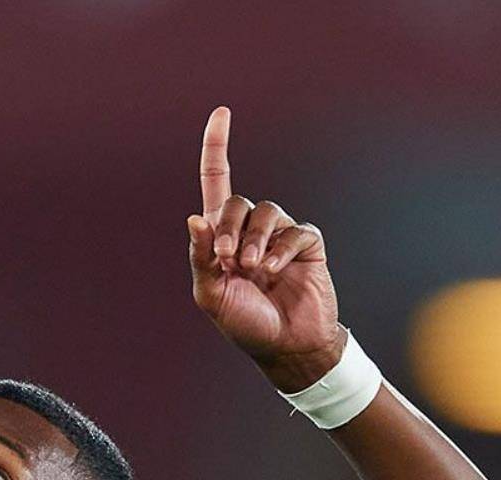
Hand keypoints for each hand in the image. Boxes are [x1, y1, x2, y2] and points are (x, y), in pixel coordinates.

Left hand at [186, 107, 346, 392]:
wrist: (286, 346)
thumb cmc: (245, 322)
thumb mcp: (211, 295)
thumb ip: (200, 258)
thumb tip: (194, 218)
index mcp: (221, 236)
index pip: (217, 180)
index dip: (217, 147)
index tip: (222, 112)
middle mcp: (250, 228)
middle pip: (238, 202)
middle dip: (229, 228)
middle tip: (228, 261)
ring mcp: (280, 235)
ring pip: (266, 213)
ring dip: (255, 241)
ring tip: (254, 270)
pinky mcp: (306, 245)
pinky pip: (295, 231)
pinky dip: (282, 250)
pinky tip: (276, 272)